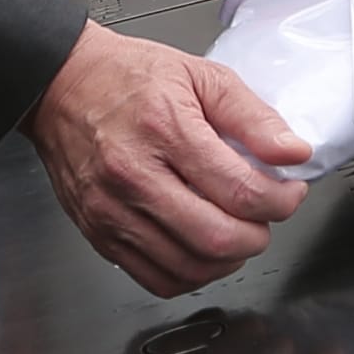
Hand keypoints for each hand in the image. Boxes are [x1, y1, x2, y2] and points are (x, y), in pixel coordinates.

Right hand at [26, 21, 308, 295]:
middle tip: (266, 216)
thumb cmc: (127, 76)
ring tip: (238, 232)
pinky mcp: (99, 233)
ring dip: (229, 260)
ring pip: (189, 267)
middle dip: (259, 235)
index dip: (280, 201)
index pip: (240, 190)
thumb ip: (253, 116)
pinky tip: (203, 249)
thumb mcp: (201, 74)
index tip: (289, 192)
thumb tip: (293, 152)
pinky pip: (156, 278)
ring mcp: (113, 211)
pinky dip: (191, 274)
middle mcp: (135, 175)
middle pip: (217, 237)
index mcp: (165, 129)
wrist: (59, 85)